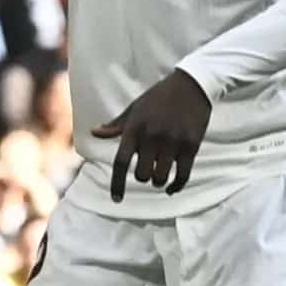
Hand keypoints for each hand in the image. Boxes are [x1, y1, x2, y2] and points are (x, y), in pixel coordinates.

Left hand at [93, 69, 211, 201]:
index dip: (117, 184)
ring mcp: (172, 142)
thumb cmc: (158, 97)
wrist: (191, 86)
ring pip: (160, 177)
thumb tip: (94, 132)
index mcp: (134, 128)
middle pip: (141, 174)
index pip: (121, 162)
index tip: (116, 199)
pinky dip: (176, 186)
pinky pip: (183, 175)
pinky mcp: (191, 146)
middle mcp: (152, 137)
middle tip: (146, 170)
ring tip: (159, 173)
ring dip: (158, 180)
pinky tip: (172, 188)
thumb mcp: (134, 108)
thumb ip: (116, 125)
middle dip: (142, 176)